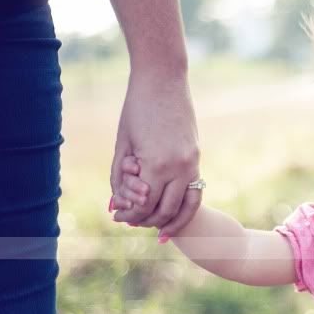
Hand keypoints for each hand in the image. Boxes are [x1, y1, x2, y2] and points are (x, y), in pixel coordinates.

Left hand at [110, 72, 201, 236]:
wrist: (164, 81)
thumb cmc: (136, 109)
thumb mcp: (122, 144)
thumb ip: (119, 177)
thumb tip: (116, 206)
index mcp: (157, 164)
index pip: (145, 205)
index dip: (130, 216)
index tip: (118, 218)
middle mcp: (180, 167)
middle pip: (166, 210)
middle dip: (148, 221)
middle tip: (133, 224)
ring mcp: (192, 162)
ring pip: (188, 206)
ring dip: (174, 221)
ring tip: (162, 232)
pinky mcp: (197, 156)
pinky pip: (195, 190)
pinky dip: (185, 206)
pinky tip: (176, 214)